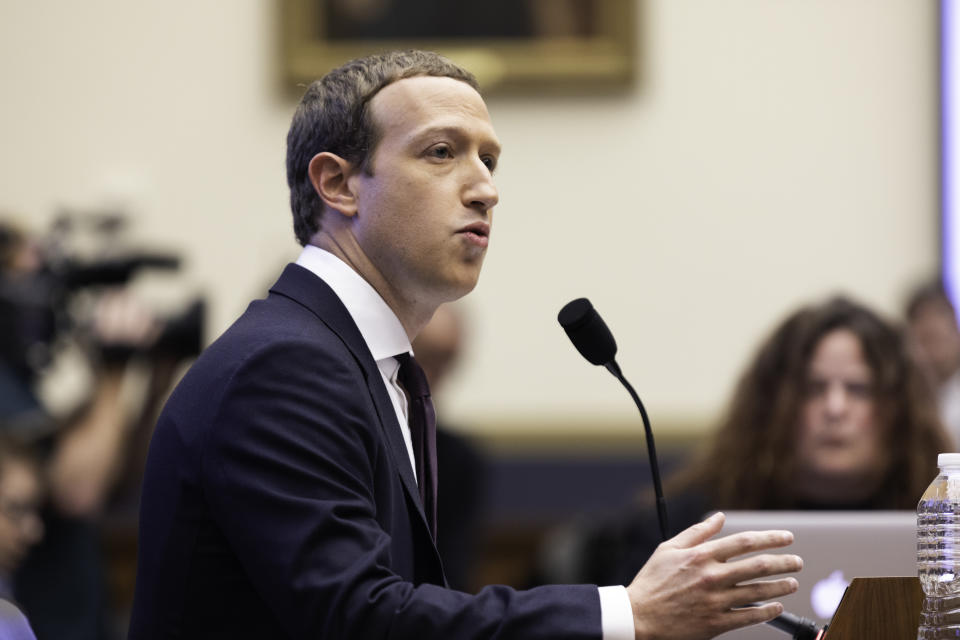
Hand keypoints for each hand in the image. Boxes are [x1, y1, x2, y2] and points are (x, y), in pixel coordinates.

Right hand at [627, 511, 801, 639]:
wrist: (639, 617)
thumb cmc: (652, 582)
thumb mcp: (668, 549)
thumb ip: (697, 532)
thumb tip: (719, 517)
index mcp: (700, 556)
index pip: (744, 542)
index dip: (770, 538)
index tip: (787, 538)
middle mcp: (711, 576)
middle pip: (758, 566)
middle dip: (784, 562)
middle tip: (797, 562)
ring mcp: (715, 601)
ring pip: (758, 591)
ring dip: (780, 586)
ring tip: (792, 583)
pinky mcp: (716, 623)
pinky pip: (749, 616)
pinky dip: (767, 611)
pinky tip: (776, 607)